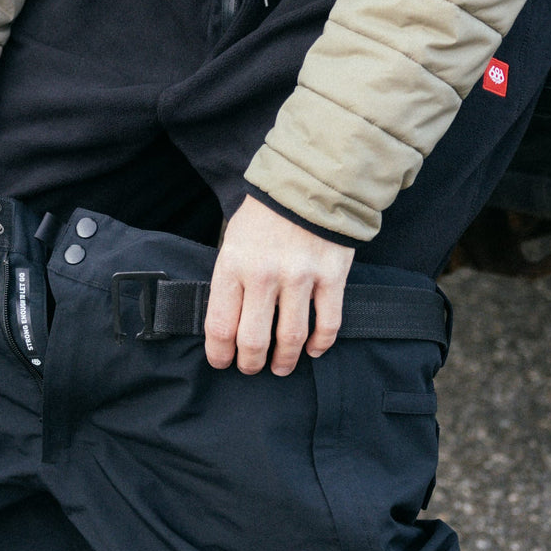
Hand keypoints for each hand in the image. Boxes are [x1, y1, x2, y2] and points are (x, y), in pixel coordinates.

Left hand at [205, 196, 354, 375]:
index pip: (220, 325)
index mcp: (233, 266)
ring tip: (281, 367)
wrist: (308, 182)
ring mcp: (300, 277)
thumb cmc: (264, 217)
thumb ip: (230, 281)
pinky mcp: (331, 277)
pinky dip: (320, 344)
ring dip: (284, 361)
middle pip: (253, 340)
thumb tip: (228, 326)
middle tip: (252, 368)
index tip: (222, 362)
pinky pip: (328, 324)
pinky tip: (313, 350)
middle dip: (250, 363)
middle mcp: (264, 275)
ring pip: (291, 338)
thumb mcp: (233, 242)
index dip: (219, 354)